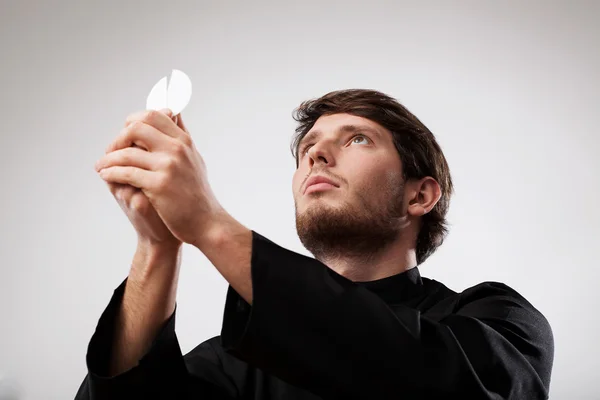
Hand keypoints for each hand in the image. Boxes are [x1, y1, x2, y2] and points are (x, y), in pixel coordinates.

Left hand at [95, 109, 225, 247]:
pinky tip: (106, 176)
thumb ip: (181, 136)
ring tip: (102, 166)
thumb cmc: (197, 193)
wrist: (206, 222)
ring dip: (109, 159)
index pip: (153, 115)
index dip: (133, 122)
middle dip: (118, 139)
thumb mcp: (194, 158)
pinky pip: (126, 172)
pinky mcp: (159, 185)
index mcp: (184, 141)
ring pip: (127, 152)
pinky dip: (111, 173)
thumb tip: (173, 112)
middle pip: (137, 128)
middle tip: (110, 151)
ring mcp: (168, 166)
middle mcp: (177, 149)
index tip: (124, 135)